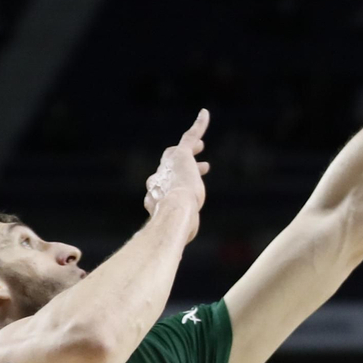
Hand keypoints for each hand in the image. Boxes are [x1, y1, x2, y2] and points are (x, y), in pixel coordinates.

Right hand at [144, 109, 209, 241]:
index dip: (180, 188)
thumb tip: (178, 249)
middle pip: (170, 168)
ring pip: (180, 152)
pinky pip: (191, 135)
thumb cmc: (177, 224)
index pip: (168, 188)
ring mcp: (169, 165)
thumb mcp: (180, 230)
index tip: (189, 195)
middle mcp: (159, 178)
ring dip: (190, 148)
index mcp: (157, 196)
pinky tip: (205, 113)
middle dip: (182, 166)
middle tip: (202, 167)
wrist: (175, 211)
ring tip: (201, 145)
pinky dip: (199, 124)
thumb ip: (179, 235)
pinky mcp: (181, 154)